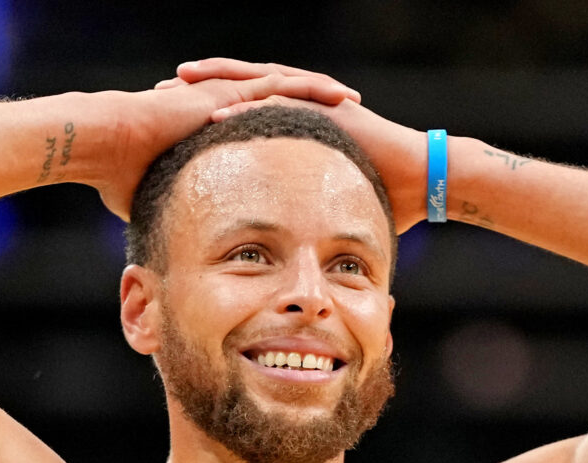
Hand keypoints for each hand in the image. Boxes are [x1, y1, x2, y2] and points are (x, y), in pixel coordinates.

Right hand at [90, 65, 359, 220]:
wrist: (103, 147)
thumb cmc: (118, 176)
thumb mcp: (159, 203)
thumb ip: (174, 219)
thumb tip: (173, 250)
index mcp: (213, 132)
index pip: (261, 134)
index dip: (292, 141)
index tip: (322, 153)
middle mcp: (224, 110)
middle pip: (281, 107)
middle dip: (315, 114)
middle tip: (354, 121)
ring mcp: (226, 97)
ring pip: (285, 88)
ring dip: (322, 95)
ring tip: (355, 102)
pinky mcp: (225, 93)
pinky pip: (276, 86)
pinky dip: (308, 89)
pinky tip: (337, 94)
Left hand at [161, 59, 431, 232]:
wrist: (426, 181)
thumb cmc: (386, 199)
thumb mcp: (330, 208)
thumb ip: (304, 219)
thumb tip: (284, 255)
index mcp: (297, 129)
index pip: (244, 114)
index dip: (207, 113)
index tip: (170, 118)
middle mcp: (303, 111)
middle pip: (242, 91)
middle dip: (202, 88)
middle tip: (161, 89)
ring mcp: (317, 106)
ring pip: (257, 85)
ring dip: (218, 84)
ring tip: (181, 83)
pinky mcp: (331, 111)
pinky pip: (284, 103)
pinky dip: (251, 105)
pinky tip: (220, 110)